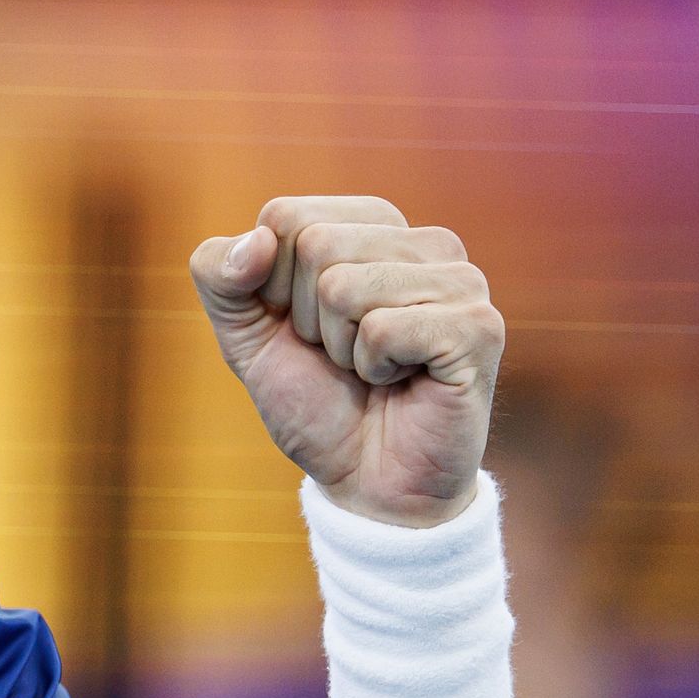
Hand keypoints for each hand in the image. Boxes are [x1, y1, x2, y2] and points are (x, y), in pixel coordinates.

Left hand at [188, 196, 503, 526]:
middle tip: (342, 356)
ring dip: (340, 347)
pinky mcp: (478, 326)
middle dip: (306, 318)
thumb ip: (220, 275)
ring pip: (344, 286)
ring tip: (372, 370)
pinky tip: (402, 382)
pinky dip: (374, 369)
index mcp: (372, 226)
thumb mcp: (244, 334)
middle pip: (314, 245)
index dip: (271, 285)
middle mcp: (425, 240)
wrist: (367, 482)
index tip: (303, 327)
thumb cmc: (315, 401)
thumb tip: (257, 238)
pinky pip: (383, 329)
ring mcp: (461, 279)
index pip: (284, 216)